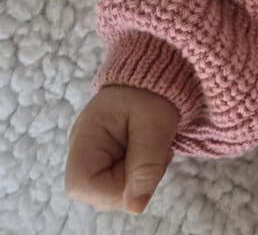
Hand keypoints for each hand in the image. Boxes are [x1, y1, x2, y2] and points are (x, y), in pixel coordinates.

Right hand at [64, 84, 179, 213]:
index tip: (144, 166)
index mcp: (84, 137)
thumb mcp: (156, 125)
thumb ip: (146, 165)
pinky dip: (136, 171)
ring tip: (153, 147)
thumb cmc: (154, 92)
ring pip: (110, 189)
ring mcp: (90, 154)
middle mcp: (80, 150)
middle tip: (156, 151)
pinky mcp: (103, 156)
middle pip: (97, 193)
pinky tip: (147, 150)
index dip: (115, 188)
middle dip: (132, 182)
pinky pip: (117, 179)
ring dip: (137, 176)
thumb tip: (135, 208)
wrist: (155, 72)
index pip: (82, 185)